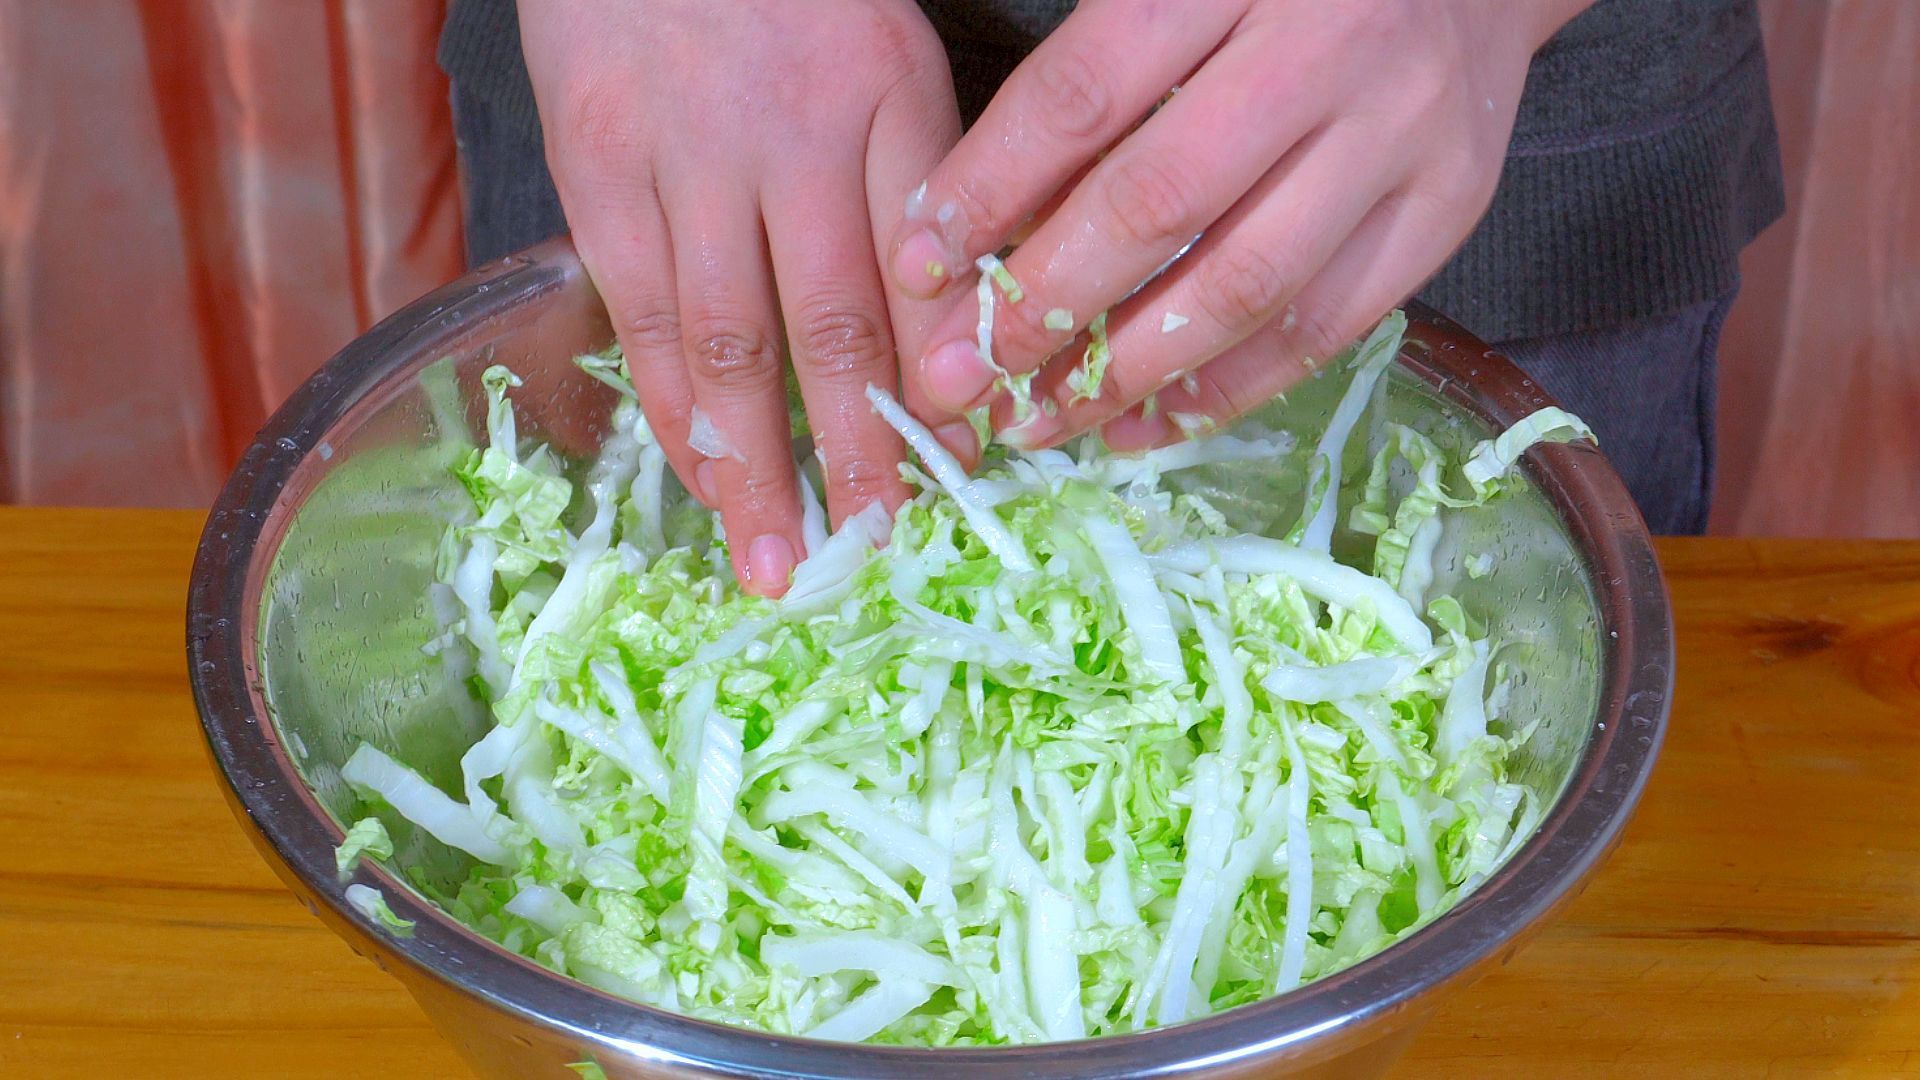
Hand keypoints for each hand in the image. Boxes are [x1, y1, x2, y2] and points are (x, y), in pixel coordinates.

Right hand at [520, 0, 961, 594]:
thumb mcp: (887, 51)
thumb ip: (923, 177)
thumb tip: (958, 331)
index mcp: (888, 100)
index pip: (932, 272)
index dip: (950, 383)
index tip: (969, 470)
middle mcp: (793, 138)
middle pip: (836, 327)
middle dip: (861, 455)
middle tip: (877, 551)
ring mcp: (687, 159)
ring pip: (729, 342)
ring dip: (756, 467)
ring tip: (776, 564)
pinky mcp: (598, 172)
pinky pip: (640, 315)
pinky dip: (670, 409)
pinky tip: (700, 476)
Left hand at [888, 0, 1589, 449]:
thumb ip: (1091, 80)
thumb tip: (966, 228)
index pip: (1085, 92)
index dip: (989, 187)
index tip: (919, 262)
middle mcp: (1327, 47)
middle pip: (1159, 203)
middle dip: (1044, 305)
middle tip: (962, 376)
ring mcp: (1401, 134)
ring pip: (1243, 285)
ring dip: (1125, 373)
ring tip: (1039, 419)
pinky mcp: (1449, 209)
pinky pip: (1323, 328)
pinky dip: (1225, 391)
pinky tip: (1144, 424)